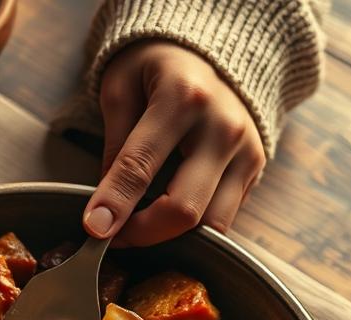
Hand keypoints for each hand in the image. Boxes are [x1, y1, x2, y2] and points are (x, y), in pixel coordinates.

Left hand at [84, 41, 265, 245]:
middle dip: (143, 233)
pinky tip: (167, 210)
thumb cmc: (155, 68)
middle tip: (113, 234)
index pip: (141, 166)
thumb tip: (106, 207)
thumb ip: (114, 146)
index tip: (94, 230)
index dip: (114, 205)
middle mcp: (223, 127)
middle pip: (184, 209)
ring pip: (211, 225)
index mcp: (182, 98)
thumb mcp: (119, 89)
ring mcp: (247, 149)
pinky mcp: (256, 167)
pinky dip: (194, 226)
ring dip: (170, 236)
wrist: (208, 51)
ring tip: (139, 224)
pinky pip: (226, 216)